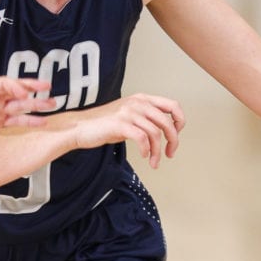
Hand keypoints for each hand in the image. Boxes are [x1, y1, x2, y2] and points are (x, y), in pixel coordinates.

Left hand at [0, 70, 55, 129]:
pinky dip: (29, 122)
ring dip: (36, 105)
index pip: (4, 84)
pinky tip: (43, 123)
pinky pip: (16, 122)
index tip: (24, 92)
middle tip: (49, 88)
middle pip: (18, 91)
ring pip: (21, 106)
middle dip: (33, 89)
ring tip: (53, 104)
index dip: (15, 87)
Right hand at [68, 93, 184, 168]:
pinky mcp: (120, 124)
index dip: (180, 121)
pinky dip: (146, 150)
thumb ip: (146, 118)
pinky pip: (142, 138)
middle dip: (173, 140)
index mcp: (142, 99)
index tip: (177, 134)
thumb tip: (164, 130)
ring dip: (158, 151)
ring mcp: (128, 112)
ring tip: (154, 161)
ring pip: (155, 132)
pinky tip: (144, 156)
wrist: (80, 127)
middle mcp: (137, 103)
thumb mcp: (129, 116)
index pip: (173, 105)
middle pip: (167, 122)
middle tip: (170, 153)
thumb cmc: (103, 125)